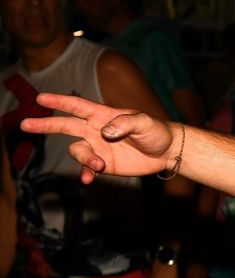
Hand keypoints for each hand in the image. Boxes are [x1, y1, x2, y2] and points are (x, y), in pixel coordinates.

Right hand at [20, 94, 176, 182]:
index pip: (77, 106)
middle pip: (65, 125)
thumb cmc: (156, 131)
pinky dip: (86, 173)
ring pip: (77, 151)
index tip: (41, 98)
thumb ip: (126, 123)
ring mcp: (98, 147)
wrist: (166, 152)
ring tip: (99, 165)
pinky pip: (87, 168)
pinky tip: (89, 179)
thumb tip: (105, 131)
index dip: (59, 101)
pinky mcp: (103, 163)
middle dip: (45, 124)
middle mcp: (96, 130)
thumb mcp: (145, 123)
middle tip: (25, 124)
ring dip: (84, 159)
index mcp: (103, 115)